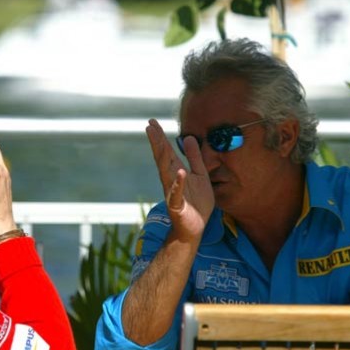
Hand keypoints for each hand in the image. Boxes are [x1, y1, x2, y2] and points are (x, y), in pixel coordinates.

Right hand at [146, 119, 213, 239]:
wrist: (195, 227)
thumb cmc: (197, 202)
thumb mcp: (200, 175)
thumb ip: (194, 157)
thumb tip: (188, 137)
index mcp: (176, 172)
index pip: (166, 152)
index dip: (160, 137)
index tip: (152, 122)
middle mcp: (171, 180)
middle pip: (163, 158)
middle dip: (157, 142)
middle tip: (150, 126)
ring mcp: (172, 192)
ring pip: (166, 172)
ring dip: (162, 157)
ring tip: (160, 142)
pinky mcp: (178, 205)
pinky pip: (177, 193)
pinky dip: (178, 183)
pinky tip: (180, 172)